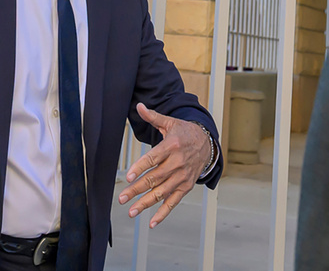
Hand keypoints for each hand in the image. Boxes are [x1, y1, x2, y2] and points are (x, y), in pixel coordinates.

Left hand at [117, 103, 209, 228]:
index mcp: (172, 147)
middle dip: (137, 189)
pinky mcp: (186, 187)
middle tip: (122, 198)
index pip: (154, 159)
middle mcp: (178, 164)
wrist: (207, 144)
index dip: (141, 167)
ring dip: (146, 203)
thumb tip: (138, 106)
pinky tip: (151, 222)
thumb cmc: (184, 132)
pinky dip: (163, 213)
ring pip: (162, 193)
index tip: (129, 176)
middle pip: (154, 178)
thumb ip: (153, 117)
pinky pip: (173, 202)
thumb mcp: (170, 122)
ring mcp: (182, 177)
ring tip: (131, 211)